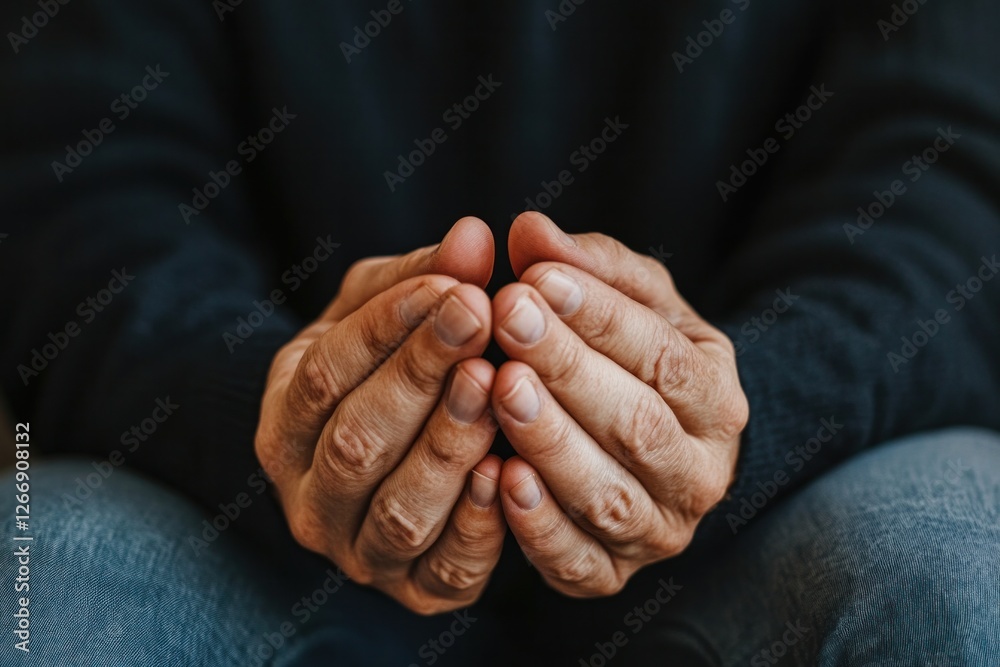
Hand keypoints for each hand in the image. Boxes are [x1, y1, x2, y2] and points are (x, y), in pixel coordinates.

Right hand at [255, 218, 506, 614]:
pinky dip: (479, 526)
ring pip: (399, 509)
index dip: (391, 329)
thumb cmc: (383, 367)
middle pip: (358, 441)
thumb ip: (426, 276)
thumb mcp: (389, 310)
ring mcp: (358, 550)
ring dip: (450, 446)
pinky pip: (446, 570)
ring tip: (497, 387)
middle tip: (482, 323)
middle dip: (422, 377)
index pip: (326, 374)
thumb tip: (474, 235)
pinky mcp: (414, 590)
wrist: (390, 453)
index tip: (456, 287)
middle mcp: (309, 495)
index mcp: (285, 420)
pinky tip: (510, 470)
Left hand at [490, 212, 748, 596]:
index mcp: (717, 397)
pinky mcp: (610, 575)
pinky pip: (576, 563)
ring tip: (499, 389)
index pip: (664, 356)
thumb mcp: (628, 302)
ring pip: (609, 495)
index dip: (600, 316)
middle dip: (568, 368)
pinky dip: (536, 527)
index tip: (535, 276)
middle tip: (507, 319)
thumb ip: (588, 266)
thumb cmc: (633, 360)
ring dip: (550, 441)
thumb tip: (530, 229)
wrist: (649, 448)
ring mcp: (660, 531)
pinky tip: (497, 478)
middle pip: (638, 424)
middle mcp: (701, 472)